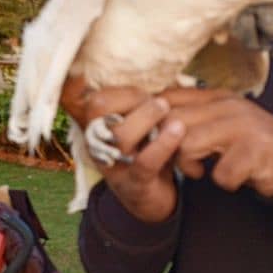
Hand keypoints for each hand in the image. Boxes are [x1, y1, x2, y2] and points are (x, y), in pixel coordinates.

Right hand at [70, 84, 185, 221]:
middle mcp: (99, 147)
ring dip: (147, 118)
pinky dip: (163, 144)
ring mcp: (114, 167)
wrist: (152, 200)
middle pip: (101, 112)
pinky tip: (178, 130)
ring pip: (120, 136)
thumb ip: (139, 105)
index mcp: (97, 130)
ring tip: (168, 112)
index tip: (145, 94)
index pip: (94, 101)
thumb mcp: (139, 127)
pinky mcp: (135, 185)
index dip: (122, 91)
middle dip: (134, 100)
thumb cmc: (146, 154)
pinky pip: (144, 162)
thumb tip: (155, 71)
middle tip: (160, 103)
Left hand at [161, 87, 272, 196]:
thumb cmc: (247, 143)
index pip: (167, 98)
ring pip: (188, 144)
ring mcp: (242, 127)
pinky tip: (230, 178)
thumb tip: (151, 116)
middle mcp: (228, 106)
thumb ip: (191, 114)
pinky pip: (220, 173)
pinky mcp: (255, 152)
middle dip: (169, 147)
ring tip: (200, 170)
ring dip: (189, 165)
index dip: (154, 122)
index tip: (158, 141)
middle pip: (172, 121)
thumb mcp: (219, 120)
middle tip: (182, 160)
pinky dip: (223, 182)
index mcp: (216, 96)